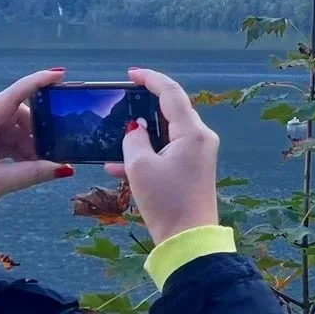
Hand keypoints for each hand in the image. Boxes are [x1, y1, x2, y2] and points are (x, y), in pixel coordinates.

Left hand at [0, 67, 72, 227]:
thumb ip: (34, 173)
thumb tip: (65, 168)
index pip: (12, 96)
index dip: (36, 83)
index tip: (59, 74)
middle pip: (15, 114)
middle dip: (36, 130)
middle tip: (53, 149)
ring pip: (9, 129)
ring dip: (27, 143)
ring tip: (41, 163)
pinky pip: (1, 140)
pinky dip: (16, 150)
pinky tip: (28, 165)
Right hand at [105, 65, 220, 242]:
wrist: (188, 240)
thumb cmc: (165, 201)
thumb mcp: (140, 168)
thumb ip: (134, 140)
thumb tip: (136, 129)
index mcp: (192, 132)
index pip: (171, 93)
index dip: (151, 79)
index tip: (132, 73)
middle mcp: (201, 138)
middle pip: (171, 111)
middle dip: (145, 106)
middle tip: (122, 101)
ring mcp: (199, 155)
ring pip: (166, 134)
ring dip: (141, 136)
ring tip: (113, 137)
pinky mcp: (193, 170)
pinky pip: (167, 153)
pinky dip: (147, 155)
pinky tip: (116, 166)